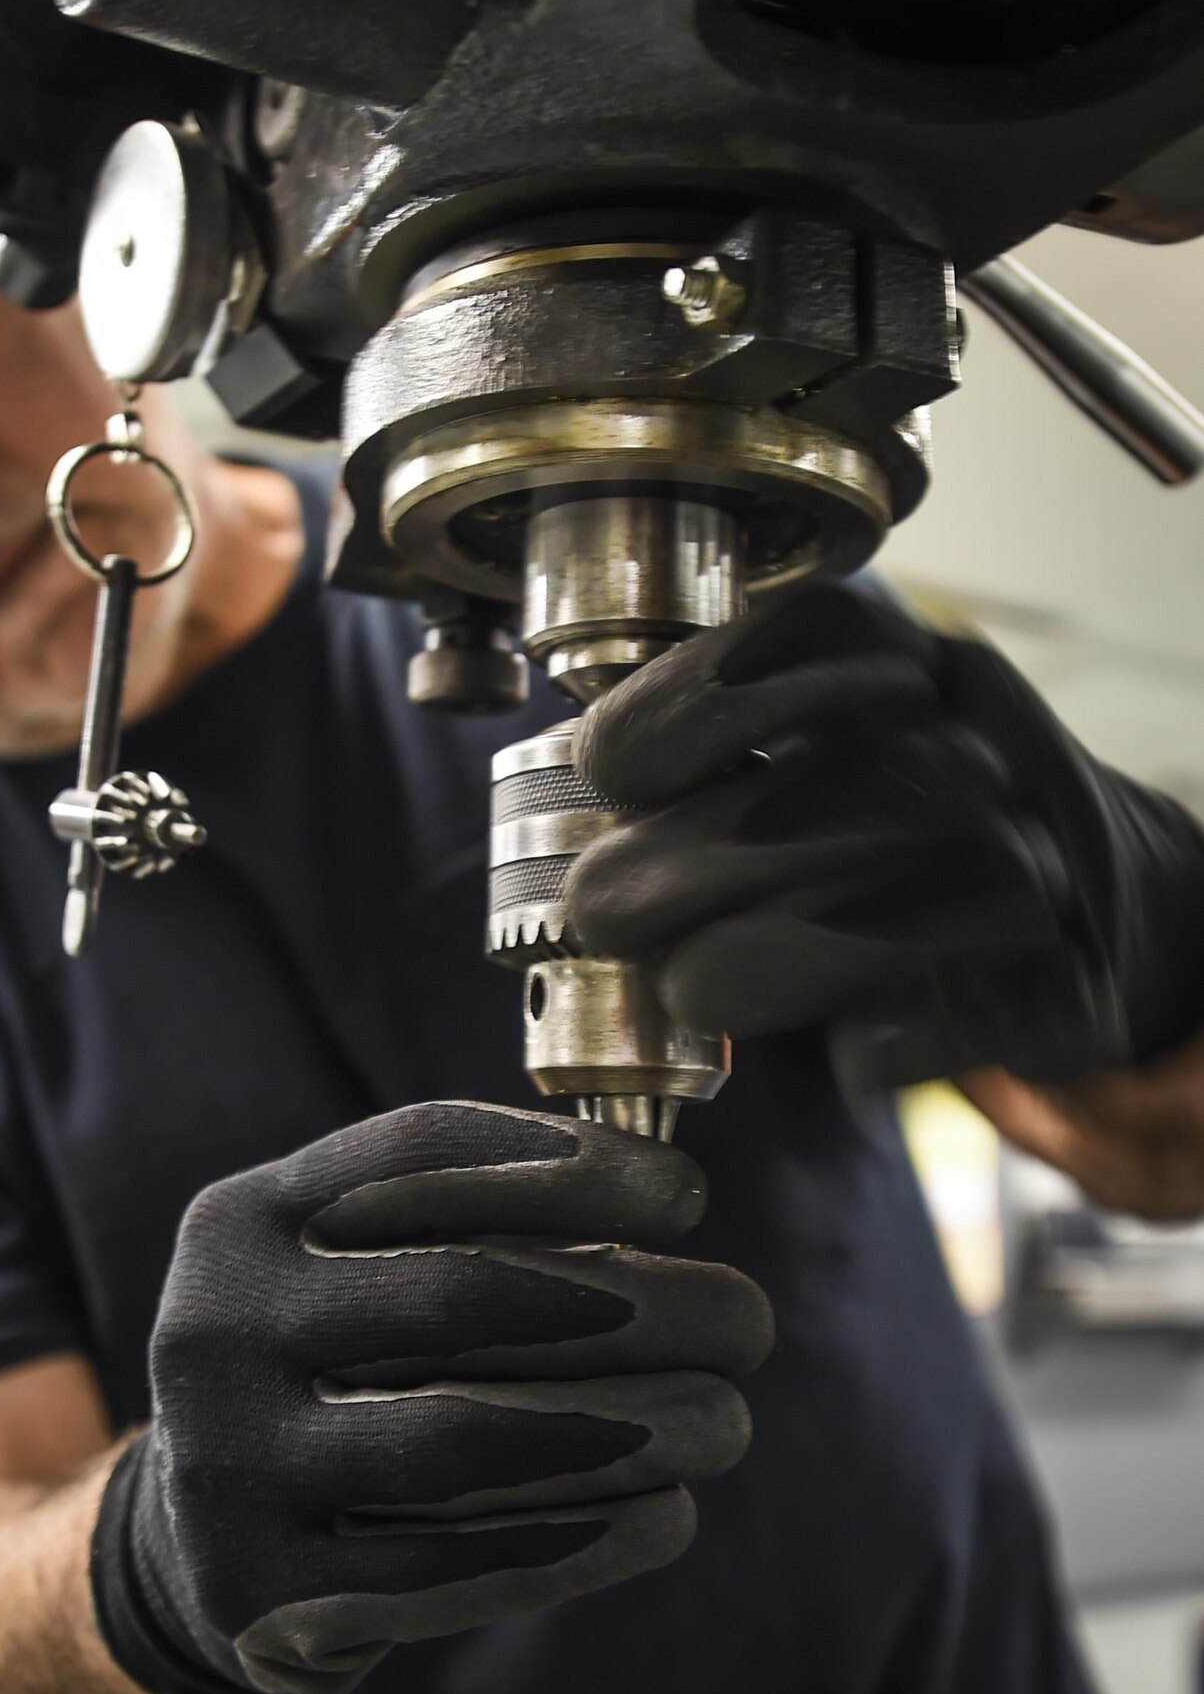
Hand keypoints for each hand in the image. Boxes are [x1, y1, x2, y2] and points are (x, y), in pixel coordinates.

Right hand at [91, 1102, 770, 1693]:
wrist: (195, 1535)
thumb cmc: (327, 1369)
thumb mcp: (339, 1266)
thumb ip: (458, 1220)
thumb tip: (662, 1200)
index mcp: (242, 1220)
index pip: (421, 1156)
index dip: (571, 1163)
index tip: (688, 1194)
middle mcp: (216, 1328)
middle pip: (462, 1293)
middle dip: (638, 1302)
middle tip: (749, 1319)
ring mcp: (228, 1465)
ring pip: (467, 1437)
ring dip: (634, 1426)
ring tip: (729, 1420)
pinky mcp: (264, 1593)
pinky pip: (457, 1565)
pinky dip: (584, 1539)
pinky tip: (669, 1516)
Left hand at [565, 581, 1203, 1091]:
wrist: (1113, 906)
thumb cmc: (916, 827)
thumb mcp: (837, 743)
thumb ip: (721, 756)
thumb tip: (580, 828)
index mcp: (919, 671)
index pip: (813, 642)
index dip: (692, 699)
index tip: (607, 765)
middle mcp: (992, 752)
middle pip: (834, 788)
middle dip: (690, 856)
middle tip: (601, 907)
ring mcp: (1047, 868)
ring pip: (895, 905)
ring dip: (761, 955)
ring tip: (685, 987)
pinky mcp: (1073, 988)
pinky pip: (960, 1019)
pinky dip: (882, 1042)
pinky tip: (840, 1051)